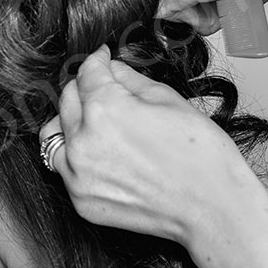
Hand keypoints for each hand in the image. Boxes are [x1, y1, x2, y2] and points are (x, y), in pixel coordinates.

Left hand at [40, 46, 260, 246]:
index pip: (86, 73)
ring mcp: (77, 174)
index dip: (97, 60)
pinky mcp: (80, 200)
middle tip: (103, 88)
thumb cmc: (201, 156)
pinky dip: (75, 156)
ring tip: (94, 123)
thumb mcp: (169, 101)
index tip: (102, 59)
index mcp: (105, 109)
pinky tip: (100, 154)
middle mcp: (82, 141)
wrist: (212, 208)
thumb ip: (131, 80)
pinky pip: (64, 168)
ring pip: (55, 134)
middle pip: (67, 100)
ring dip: (70, 122)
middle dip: (84, 88)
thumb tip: (112, 68)